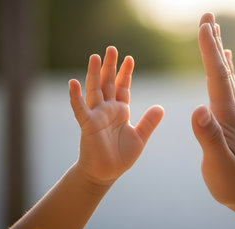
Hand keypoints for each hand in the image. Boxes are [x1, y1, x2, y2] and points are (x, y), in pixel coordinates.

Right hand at [69, 46, 163, 184]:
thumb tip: (161, 107)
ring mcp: (96, 116)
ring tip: (94, 56)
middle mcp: (107, 110)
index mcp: (120, 111)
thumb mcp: (140, 137)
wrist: (106, 173)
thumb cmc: (121, 157)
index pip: (123, 87)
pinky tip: (73, 83)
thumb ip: (149, 122)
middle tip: (112, 48)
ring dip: (94, 73)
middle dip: (111, 66)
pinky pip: (80, 108)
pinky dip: (76, 96)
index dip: (126, 73)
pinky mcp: (87, 125)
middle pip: (109, 83)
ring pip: (95, 90)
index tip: (130, 58)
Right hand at [192, 13, 234, 205]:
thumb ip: (208, 138)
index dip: (209, 50)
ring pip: (226, 76)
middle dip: (213, 42)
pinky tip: (226, 66)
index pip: (216, 76)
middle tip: (208, 17)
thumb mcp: (218, 164)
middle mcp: (233, 109)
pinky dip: (224, 71)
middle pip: (223, 69)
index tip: (203, 25)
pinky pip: (227, 88)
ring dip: (218, 53)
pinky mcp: (232, 121)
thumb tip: (198, 108)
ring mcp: (234, 114)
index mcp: (226, 116)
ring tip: (215, 34)